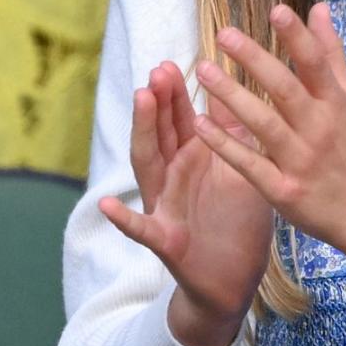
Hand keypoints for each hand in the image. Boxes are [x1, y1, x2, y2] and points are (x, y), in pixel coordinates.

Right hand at [99, 62, 274, 345]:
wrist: (235, 282)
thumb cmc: (237, 222)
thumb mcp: (240, 170)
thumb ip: (232, 135)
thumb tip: (232, 91)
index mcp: (194, 160)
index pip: (181, 121)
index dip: (175, 94)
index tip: (172, 64)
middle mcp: (174, 178)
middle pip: (161, 134)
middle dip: (158, 103)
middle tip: (158, 72)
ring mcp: (166, 207)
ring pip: (148, 166)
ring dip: (143, 133)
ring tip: (140, 102)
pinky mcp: (166, 242)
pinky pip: (140, 230)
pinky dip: (123, 219)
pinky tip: (106, 206)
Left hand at [193, 5, 345, 287]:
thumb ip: (330, 53)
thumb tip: (318, 8)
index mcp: (335, 103)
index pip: (315, 64)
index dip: (297, 37)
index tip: (276, 10)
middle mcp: (319, 129)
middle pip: (285, 90)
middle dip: (255, 60)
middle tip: (224, 34)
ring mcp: (301, 161)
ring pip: (264, 124)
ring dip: (232, 97)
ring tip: (203, 71)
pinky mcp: (283, 190)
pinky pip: (249, 164)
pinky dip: (224, 145)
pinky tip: (199, 124)